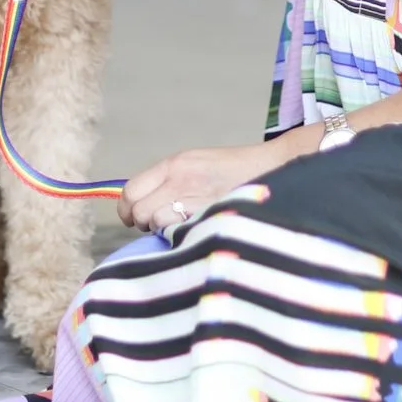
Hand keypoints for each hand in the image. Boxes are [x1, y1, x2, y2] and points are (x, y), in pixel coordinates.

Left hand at [118, 137, 300, 235]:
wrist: (274, 169)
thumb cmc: (236, 173)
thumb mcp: (197, 167)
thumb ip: (170, 184)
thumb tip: (142, 210)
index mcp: (175, 164)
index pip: (130, 191)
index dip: (127, 210)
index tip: (134, 220)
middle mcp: (179, 178)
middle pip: (138, 211)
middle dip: (144, 223)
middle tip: (164, 226)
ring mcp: (193, 197)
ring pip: (154, 223)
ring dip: (164, 231)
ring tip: (184, 228)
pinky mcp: (206, 214)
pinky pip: (176, 233)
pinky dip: (180, 237)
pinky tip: (195, 233)